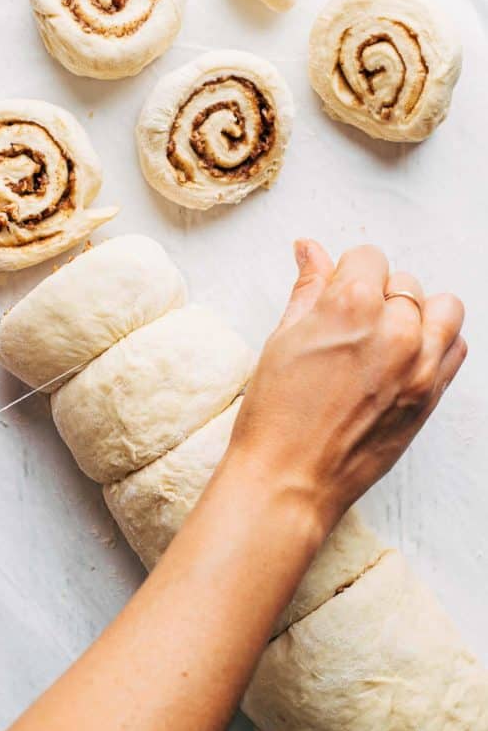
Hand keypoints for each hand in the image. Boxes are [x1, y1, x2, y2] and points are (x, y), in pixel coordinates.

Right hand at [230, 241, 465, 532]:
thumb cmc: (275, 415)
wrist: (290, 481)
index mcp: (351, 305)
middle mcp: (395, 328)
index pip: (367, 257)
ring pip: (442, 308)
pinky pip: (455, 347)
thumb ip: (307, 289)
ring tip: (384, 339)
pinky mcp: (432, 395)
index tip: (333, 297)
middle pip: (403, 283)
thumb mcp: (283, 339)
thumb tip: (309, 249)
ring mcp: (420, 364)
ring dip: (416, 314)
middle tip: (348, 331)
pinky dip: (436, 344)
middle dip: (377, 297)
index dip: (345, 275)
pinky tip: (403, 360)